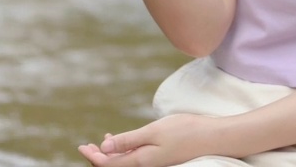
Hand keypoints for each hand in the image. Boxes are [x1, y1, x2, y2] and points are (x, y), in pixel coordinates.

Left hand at [77, 114, 219, 166]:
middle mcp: (147, 166)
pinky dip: (126, 151)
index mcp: (141, 162)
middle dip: (99, 157)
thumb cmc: (185, 131)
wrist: (214, 138)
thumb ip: (128, 141)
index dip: (94, 157)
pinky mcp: (162, 159)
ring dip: (112, 154)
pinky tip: (123, 141)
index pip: (110, 165)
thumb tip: (104, 148)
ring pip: (126, 163)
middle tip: (86, 147)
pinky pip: (137, 159)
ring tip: (102, 142)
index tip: (81, 147)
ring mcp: (155, 164)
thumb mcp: (152, 132)